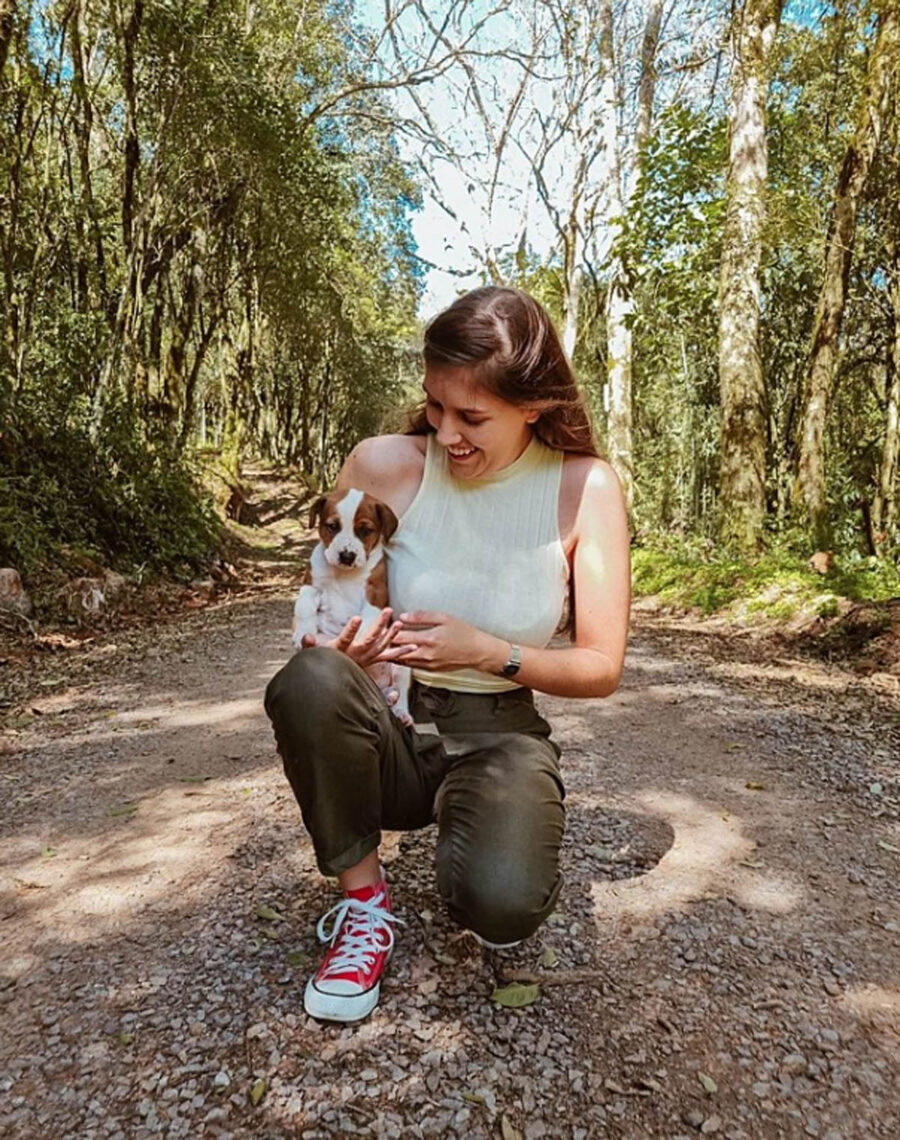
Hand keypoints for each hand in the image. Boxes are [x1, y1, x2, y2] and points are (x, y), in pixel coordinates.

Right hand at [300, 607, 418, 668]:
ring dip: (392, 634)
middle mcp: (356, 655)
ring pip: (381, 645)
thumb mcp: (312, 654)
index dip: (351, 630)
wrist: (333, 683)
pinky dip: (401, 652)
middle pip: (369, 639)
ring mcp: (366, 658)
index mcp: (340, 650)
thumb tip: (306, 636)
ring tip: (399, 622)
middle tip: (387, 611)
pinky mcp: (373, 660)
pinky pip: (389, 657)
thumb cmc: (323, 662)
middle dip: (379, 625)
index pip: (345, 639)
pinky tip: (413, 646)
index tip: (357, 618)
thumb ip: (309, 644)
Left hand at [388, 610, 492, 672]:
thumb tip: (403, 616)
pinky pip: (411, 665)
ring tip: (385, 644)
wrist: (477, 651)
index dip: (388, 631)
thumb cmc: (463, 632)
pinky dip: (403, 659)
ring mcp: (427, 664)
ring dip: (393, 653)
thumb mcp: (444, 618)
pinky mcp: (430, 670)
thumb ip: (422, 616)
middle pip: (397, 651)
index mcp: (429, 639)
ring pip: (402, 661)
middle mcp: (426, 654)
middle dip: (387, 643)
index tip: (382, 625)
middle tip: (380, 636)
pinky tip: (399, 652)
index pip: (399, 636)